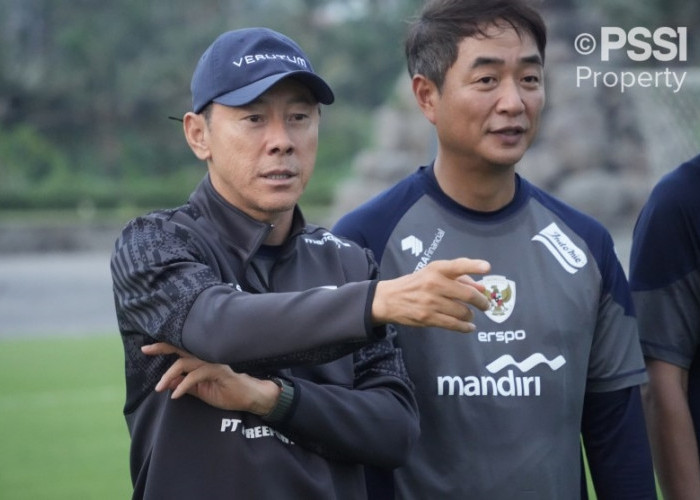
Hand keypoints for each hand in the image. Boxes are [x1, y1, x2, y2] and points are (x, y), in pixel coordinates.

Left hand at [141, 343, 279, 414]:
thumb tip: (168, 383)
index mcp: (201, 360)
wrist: (249, 396)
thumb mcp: (201, 391)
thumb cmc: (227, 392)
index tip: (146, 348)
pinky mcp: (219, 370)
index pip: (180, 350)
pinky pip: (196, 375)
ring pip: (185, 363)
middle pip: (180, 348)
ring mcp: (212, 362)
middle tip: (145, 349)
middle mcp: (206, 356)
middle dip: (162, 347)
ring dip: (169, 375)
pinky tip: (176, 395)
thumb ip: (186, 385)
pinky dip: (184, 385)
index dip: (163, 347)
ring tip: (159, 388)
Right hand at [372, 257, 490, 332]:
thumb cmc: (416, 283)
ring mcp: (431, 302)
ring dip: (471, 315)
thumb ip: (458, 278)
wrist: (389, 299)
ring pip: (462, 311)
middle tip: (486, 305)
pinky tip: (469, 327)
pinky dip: (465, 327)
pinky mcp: (428, 318)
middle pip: (467, 294)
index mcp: (436, 269)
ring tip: (470, 314)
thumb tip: (482, 288)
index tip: (487, 267)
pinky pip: (454, 324)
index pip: (457, 265)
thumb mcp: (433, 274)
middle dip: (481, 302)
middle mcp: (434, 284)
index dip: (473, 265)